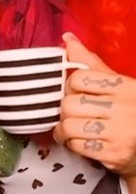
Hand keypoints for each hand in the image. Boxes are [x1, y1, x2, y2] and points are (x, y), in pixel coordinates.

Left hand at [53, 32, 135, 185]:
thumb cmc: (130, 111)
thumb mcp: (117, 83)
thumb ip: (90, 63)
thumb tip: (67, 39)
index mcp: (124, 86)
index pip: (79, 79)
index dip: (70, 86)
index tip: (75, 92)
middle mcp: (123, 108)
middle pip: (70, 104)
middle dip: (65, 110)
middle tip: (71, 113)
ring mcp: (118, 133)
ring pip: (69, 126)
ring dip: (64, 130)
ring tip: (71, 129)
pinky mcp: (113, 154)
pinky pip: (77, 146)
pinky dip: (73, 144)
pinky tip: (81, 141)